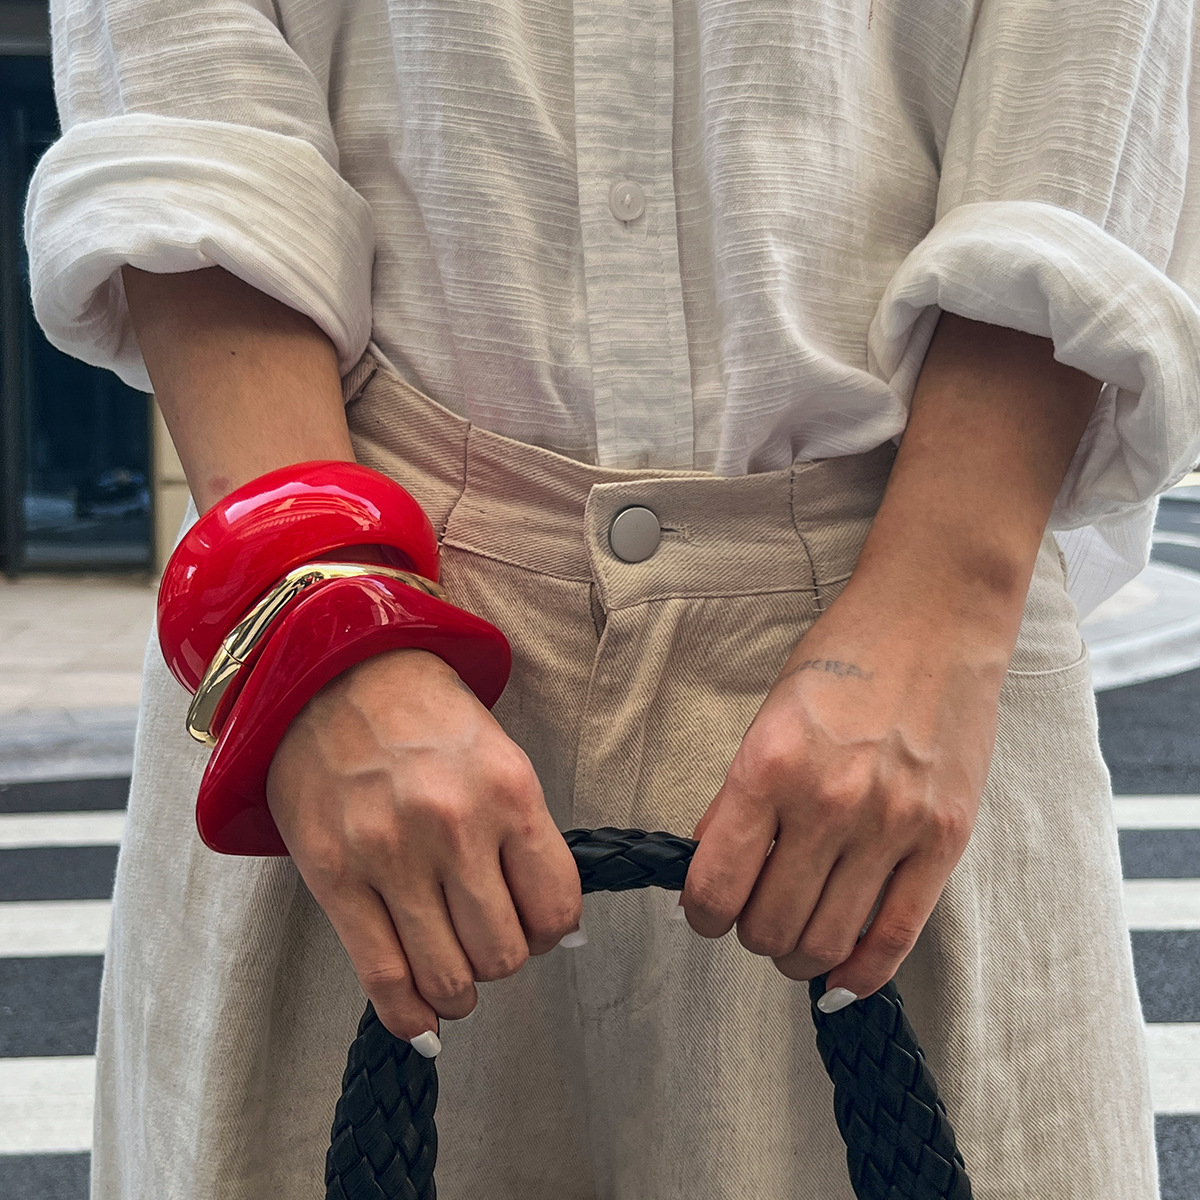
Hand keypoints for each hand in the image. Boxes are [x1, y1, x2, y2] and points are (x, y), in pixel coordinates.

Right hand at [265, 647, 582, 1046]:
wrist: (332, 672)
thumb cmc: (423, 714)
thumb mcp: (498, 755)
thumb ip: (525, 836)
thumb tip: (557, 926)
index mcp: (508, 791)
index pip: (555, 908)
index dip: (551, 932)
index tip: (534, 926)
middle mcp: (454, 826)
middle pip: (503, 954)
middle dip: (502, 961)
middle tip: (486, 940)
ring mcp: (390, 856)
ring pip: (448, 977)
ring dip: (458, 991)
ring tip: (453, 975)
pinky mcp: (334, 877)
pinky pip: (381, 977)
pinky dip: (408, 1015)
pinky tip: (420, 1018)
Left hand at [678, 586, 1008, 1006]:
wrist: (933, 620)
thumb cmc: (843, 660)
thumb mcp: (768, 716)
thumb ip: (739, 796)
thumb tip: (713, 866)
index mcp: (768, 767)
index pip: (716, 886)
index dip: (702, 915)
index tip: (706, 913)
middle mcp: (827, 804)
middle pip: (771, 925)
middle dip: (752, 935)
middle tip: (756, 919)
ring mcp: (891, 825)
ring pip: (828, 942)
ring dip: (800, 956)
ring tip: (796, 941)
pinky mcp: (944, 840)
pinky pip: (897, 936)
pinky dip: (862, 972)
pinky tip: (843, 976)